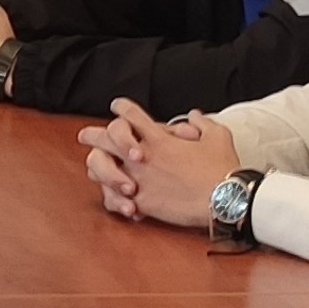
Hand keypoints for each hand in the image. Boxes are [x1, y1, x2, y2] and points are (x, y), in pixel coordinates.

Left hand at [80, 99, 232, 227]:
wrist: (224, 199)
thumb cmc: (222, 168)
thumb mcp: (217, 135)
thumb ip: (202, 122)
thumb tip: (194, 115)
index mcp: (159, 138)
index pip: (132, 114)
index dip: (122, 107)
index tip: (117, 105)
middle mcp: (143, 155)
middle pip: (106, 137)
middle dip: (93, 134)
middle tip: (85, 135)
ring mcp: (139, 179)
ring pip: (101, 167)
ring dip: (97, 165)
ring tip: (94, 165)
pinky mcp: (141, 202)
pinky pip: (113, 198)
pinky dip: (112, 197)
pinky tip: (114, 196)